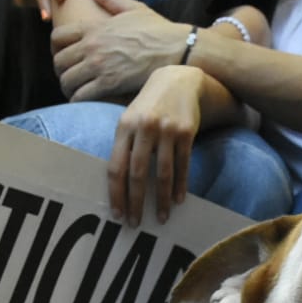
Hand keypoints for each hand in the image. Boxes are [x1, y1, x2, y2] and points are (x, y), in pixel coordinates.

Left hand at [52, 0, 188, 101]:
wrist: (177, 49)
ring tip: (77, 91)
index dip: (55, 48)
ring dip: (69, 87)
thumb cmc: (158, 29)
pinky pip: (81, 96)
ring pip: (67, 80)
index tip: (63, 55)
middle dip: (61, 71)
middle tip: (71, 76)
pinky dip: (79, 100)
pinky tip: (86, 101)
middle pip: (58, 61)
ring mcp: (99, 65)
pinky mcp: (109, 84)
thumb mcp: (133, 8)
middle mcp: (92, 46)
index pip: (57, 36)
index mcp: (95, 27)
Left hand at [109, 67, 202, 225]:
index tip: (118, 214)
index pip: (116, 167)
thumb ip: (124, 146)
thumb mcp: (130, 119)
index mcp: (124, 127)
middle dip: (136, 202)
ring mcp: (166, 129)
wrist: (177, 80)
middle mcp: (144, 128)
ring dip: (163, 199)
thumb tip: (118, 184)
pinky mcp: (186, 131)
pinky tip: (179, 199)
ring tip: (163, 217)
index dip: (116, 194)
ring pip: (163, 172)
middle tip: (136, 223)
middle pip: (137, 174)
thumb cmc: (149, 106)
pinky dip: (181, 185)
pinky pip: (183, 164)